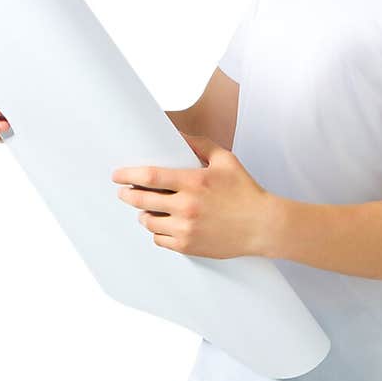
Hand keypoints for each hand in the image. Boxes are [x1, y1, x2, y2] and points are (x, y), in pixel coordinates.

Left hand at [111, 134, 270, 258]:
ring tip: (146, 209)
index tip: (117, 175)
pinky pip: (159, 240)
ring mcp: (186, 228)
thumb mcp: (226, 160)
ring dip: (143, 214)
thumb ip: (200, 145)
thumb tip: (178, 134)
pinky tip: (163, 225)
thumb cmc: (246, 191)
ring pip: (148, 222)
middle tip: (123, 192)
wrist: (263, 225)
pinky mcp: (188, 246)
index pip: (149, 176)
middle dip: (127, 194)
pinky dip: (157, 232)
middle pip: (142, 199)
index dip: (128, 174)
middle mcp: (186, 206)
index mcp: (193, 181)